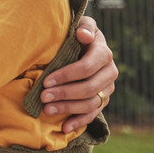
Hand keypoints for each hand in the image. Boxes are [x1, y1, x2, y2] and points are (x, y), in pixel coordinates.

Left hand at [41, 15, 117, 132]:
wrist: (85, 45)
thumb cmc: (77, 34)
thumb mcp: (81, 25)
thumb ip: (84, 27)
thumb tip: (82, 35)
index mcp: (104, 53)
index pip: (86, 68)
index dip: (66, 76)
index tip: (46, 81)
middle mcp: (110, 72)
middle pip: (88, 88)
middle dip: (64, 94)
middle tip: (43, 97)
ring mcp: (107, 88)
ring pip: (90, 103)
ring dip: (68, 108)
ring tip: (47, 110)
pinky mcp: (102, 100)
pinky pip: (93, 114)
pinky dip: (79, 122)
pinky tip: (64, 127)